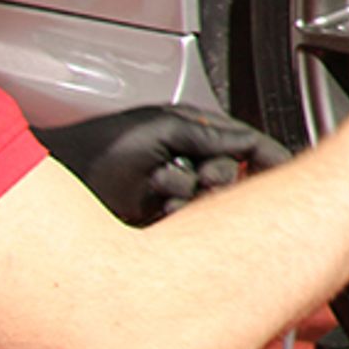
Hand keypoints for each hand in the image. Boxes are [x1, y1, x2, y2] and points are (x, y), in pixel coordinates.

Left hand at [35, 105, 292, 225]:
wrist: (60, 182)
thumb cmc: (97, 148)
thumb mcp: (160, 128)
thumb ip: (210, 134)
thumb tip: (249, 143)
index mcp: (187, 131)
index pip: (242, 142)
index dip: (266, 154)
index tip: (287, 167)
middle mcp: (183, 159)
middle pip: (231, 173)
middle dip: (219, 175)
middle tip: (202, 175)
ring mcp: (173, 191)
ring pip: (211, 200)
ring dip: (190, 194)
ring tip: (161, 189)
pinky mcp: (161, 220)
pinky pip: (190, 221)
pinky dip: (177, 214)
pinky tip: (155, 207)